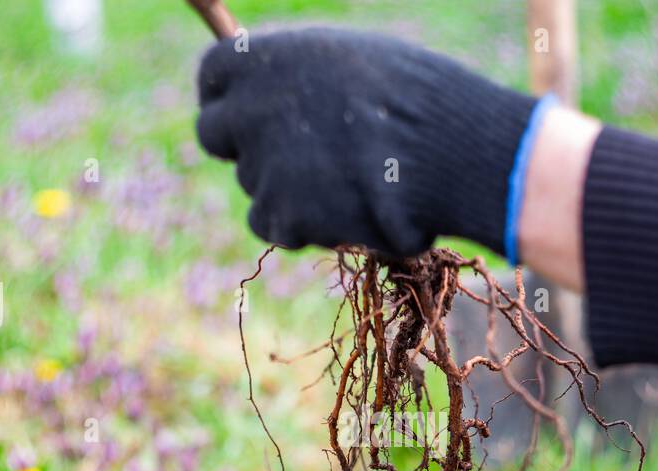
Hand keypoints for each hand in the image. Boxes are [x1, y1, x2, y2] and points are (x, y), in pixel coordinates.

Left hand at [195, 28, 536, 256]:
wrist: (446, 153)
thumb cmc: (418, 98)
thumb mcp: (352, 61)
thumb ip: (303, 76)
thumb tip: (285, 95)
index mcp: (265, 58)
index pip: (212, 76)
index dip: (228, 97)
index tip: (248, 112)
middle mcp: (249, 108)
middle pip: (213, 134)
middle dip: (244, 146)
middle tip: (287, 158)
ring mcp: (261, 165)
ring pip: (252, 184)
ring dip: (286, 188)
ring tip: (345, 182)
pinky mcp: (281, 216)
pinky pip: (272, 225)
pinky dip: (300, 225)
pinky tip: (341, 211)